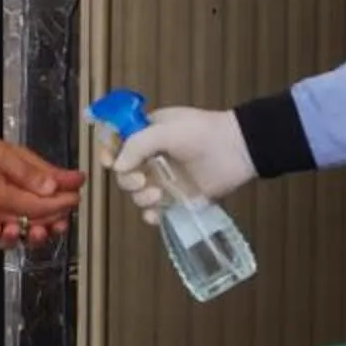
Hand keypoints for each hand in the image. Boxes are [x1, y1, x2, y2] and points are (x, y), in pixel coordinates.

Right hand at [0, 130, 80, 247]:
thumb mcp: (0, 152)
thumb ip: (30, 171)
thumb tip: (56, 185)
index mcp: (2, 198)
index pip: (44, 206)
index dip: (65, 200)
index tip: (77, 190)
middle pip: (34, 223)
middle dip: (57, 216)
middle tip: (70, 203)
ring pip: (18, 234)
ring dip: (38, 231)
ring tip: (52, 223)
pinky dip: (9, 237)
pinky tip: (18, 230)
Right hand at [105, 107, 255, 224]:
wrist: (237, 151)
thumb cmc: (203, 133)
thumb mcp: (167, 130)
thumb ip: (138, 144)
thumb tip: (116, 166)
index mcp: (146, 134)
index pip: (116, 141)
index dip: (108, 151)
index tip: (109, 162)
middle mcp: (152, 157)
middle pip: (123, 173)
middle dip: (127, 179)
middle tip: (142, 180)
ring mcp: (164, 179)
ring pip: (137, 194)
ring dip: (141, 198)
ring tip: (159, 195)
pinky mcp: (178, 198)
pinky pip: (156, 211)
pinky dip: (152, 215)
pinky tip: (158, 214)